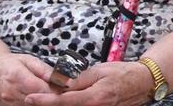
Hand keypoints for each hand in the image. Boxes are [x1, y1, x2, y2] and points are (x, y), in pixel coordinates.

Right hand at [0, 53, 58, 105]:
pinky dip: (37, 104)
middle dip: (52, 97)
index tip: (65, 87)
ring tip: (52, 94)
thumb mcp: (29, 60)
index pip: (41, 89)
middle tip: (61, 91)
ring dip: (45, 102)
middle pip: (38, 101)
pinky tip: (42, 98)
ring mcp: (10, 103)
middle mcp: (11, 93)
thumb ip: (45, 70)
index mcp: (17, 77)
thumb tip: (60, 78)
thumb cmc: (10, 64)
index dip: (56, 90)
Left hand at [24, 60, 152, 105]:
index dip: (44, 100)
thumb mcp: (99, 70)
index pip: (63, 101)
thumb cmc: (123, 74)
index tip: (30, 98)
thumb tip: (60, 83)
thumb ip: (78, 79)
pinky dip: (72, 104)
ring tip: (49, 98)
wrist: (143, 82)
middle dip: (49, 104)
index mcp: (93, 98)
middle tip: (34, 98)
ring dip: (60, 104)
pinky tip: (66, 99)